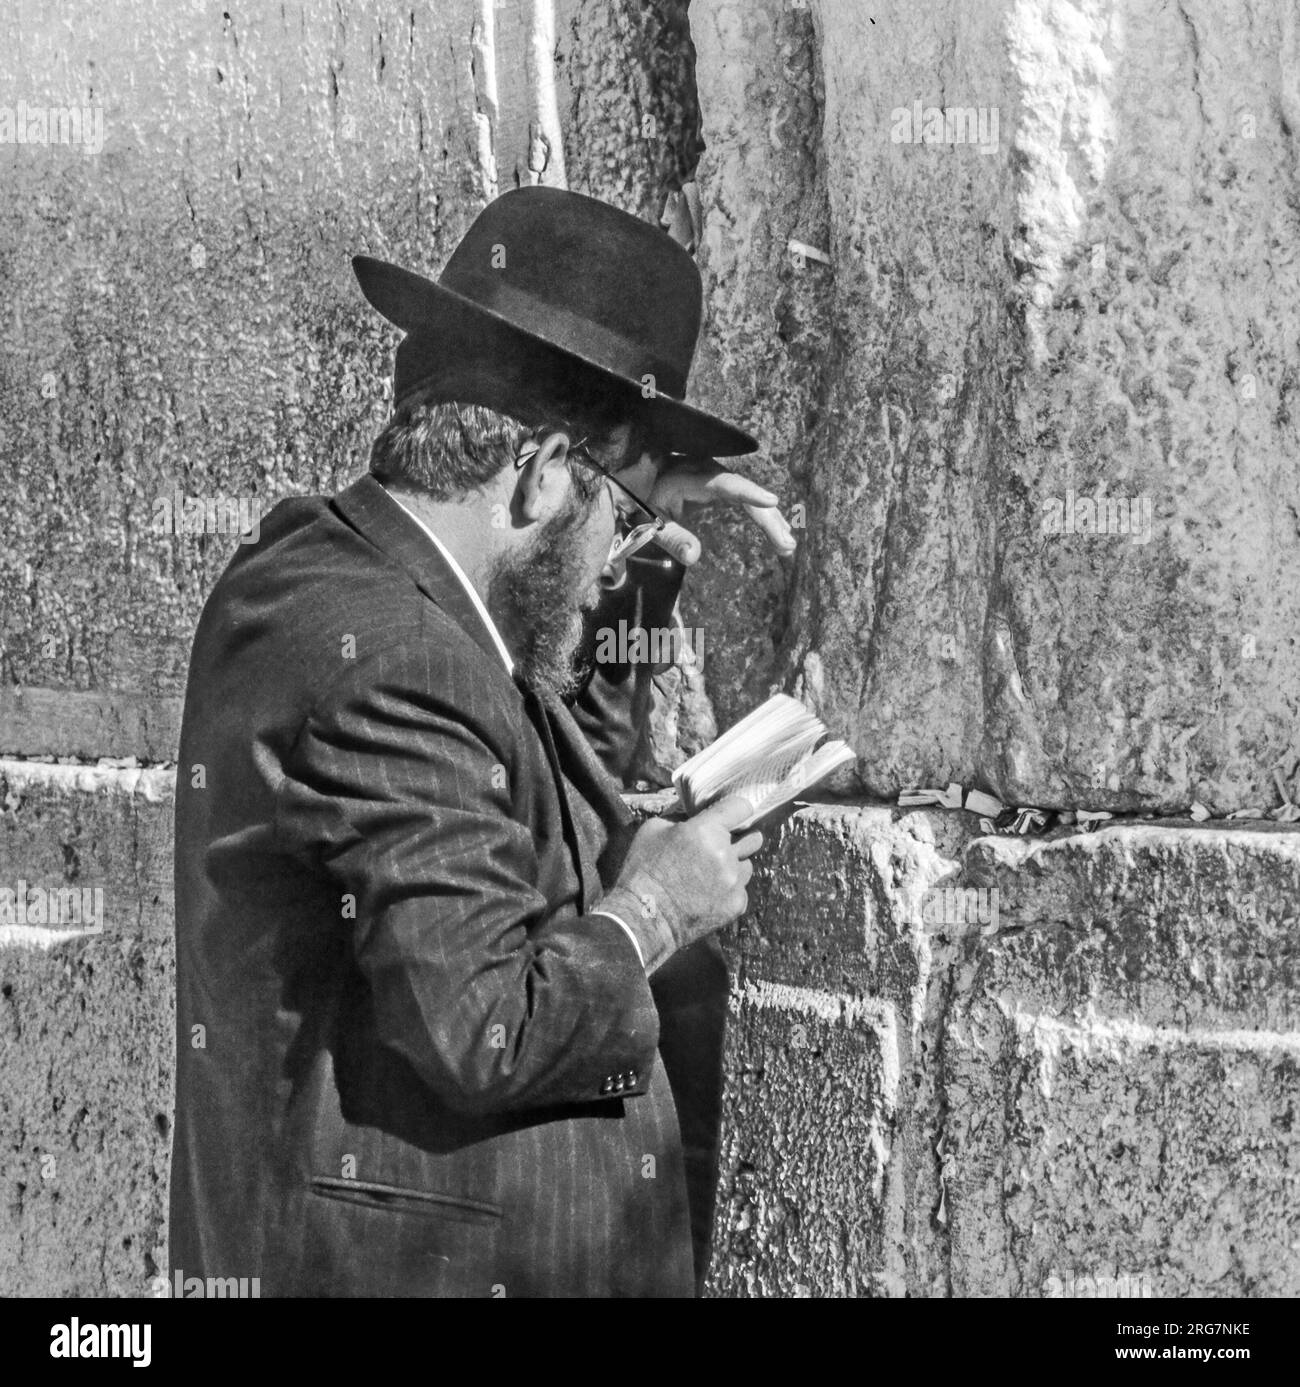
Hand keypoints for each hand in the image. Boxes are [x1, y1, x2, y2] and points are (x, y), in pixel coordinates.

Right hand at [613, 795, 763, 949]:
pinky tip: (707, 895)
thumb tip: (695, 818)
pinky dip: (728, 891)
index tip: (731, 816)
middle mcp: (725, 853)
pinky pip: (741, 890)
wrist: (644, 917)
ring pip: (747, 865)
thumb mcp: (653, 830)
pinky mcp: (737, 904)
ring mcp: (734, 881)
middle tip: (723, 846)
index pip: (741, 807)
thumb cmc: (643, 870)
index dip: (736, 810)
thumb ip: (681, 819)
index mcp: (706, 830)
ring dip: (734, 867)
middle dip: (741, 839)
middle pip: (754, 838)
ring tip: (709, 875)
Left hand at [646, 456, 796, 565]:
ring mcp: (718, 477)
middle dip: (769, 519)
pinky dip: (764, 516)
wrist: (638, 481)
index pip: (726, 484)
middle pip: (746, 493)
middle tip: (786, 546)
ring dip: (771, 520)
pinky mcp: (722, 486)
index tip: (772, 501)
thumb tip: (694, 558)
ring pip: (751, 497)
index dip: (749, 493)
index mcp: (690, 478)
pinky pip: (748, 499)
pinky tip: (779, 534)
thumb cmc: (642, 502)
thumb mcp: (651, 523)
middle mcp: (709, 472)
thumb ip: (672, 538)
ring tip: (787, 547)